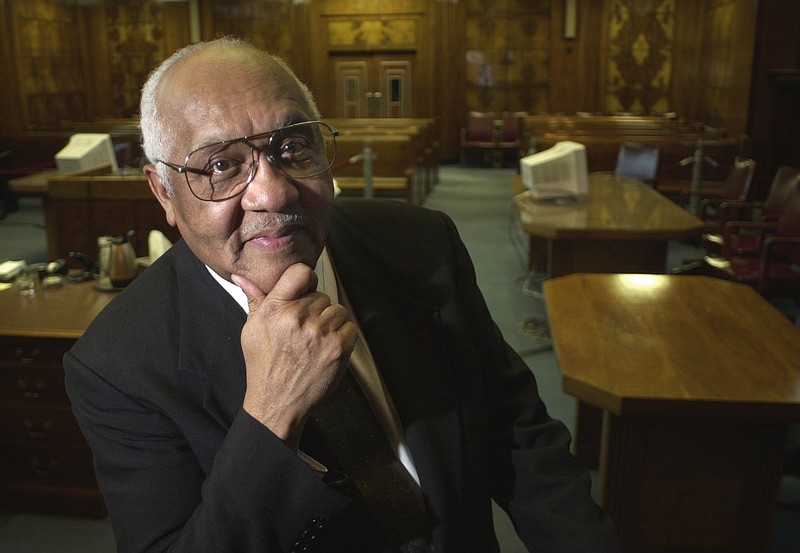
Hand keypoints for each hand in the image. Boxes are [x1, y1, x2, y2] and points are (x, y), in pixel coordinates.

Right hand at [232, 263, 356, 449]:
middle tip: (304, 330)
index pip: (301, 272)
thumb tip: (242, 277)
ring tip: (315, 340)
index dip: (306, 280)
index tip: (304, 292)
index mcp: (275, 309)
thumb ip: (254, 300)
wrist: (277, 403)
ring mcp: (320, 333)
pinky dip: (343, 336)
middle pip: (320, 295)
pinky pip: (349, 327)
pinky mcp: (338, 348)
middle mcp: (298, 317)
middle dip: (315, 310)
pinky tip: (327, 348)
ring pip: (337, 310)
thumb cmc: (263, 365)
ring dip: (330, 323)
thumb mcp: (251, 330)